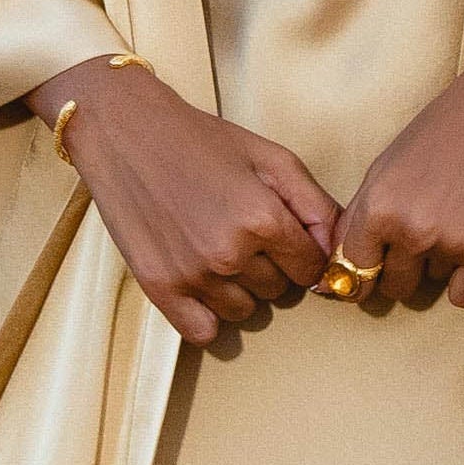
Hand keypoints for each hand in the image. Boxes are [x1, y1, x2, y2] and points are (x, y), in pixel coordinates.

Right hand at [30, 58, 340, 344]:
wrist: (127, 131)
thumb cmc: (202, 140)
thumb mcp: (270, 157)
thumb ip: (314, 205)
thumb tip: (336, 252)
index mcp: (263, 218)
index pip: (311, 268)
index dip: (302, 250)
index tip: (283, 234)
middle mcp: (229, 253)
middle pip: (279, 291)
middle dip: (271, 265)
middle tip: (241, 229)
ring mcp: (192, 275)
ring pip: (244, 311)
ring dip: (240, 287)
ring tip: (217, 246)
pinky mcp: (159, 289)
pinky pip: (204, 332)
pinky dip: (209, 313)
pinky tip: (202, 281)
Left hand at [329, 0, 463, 311]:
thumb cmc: (447, 128)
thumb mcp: (388, 165)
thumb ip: (367, 214)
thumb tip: (344, 265)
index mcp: (376, 205)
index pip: (353, 272)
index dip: (364, 275)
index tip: (375, 275)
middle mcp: (408, 228)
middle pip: (395, 286)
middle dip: (409, 269)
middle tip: (432, 233)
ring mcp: (450, 241)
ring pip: (436, 284)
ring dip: (446, 263)